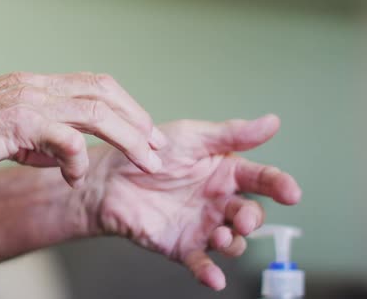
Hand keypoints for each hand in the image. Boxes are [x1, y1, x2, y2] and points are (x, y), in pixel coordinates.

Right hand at [0, 72, 166, 185]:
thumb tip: (62, 157)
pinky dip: (78, 159)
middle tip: (157, 144)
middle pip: (103, 92)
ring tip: (147, 160)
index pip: (92, 84)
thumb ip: (36, 142)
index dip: (123, 104)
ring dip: (128, 137)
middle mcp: (36, 87)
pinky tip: (75, 176)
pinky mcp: (18, 122)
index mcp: (34, 86)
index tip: (142, 127)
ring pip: (96, 111)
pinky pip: (65, 139)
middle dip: (136, 119)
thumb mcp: (4, 135)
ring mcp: (28, 101)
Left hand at [85, 115, 300, 289]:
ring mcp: (202, 225)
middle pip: (250, 215)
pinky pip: (200, 263)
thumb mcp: (192, 136)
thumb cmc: (149, 153)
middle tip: (242, 218)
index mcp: (225, 172)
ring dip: (232, 244)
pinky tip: (213, 277)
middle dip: (252, 219)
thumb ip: (232, 134)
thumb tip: (272, 122)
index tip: (290, 192)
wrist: (109, 178)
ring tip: (220, 236)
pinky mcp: (181, 245)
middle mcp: (218, 201)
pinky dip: (209, 273)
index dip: (279, 185)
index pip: (262, 180)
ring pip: (231, 242)